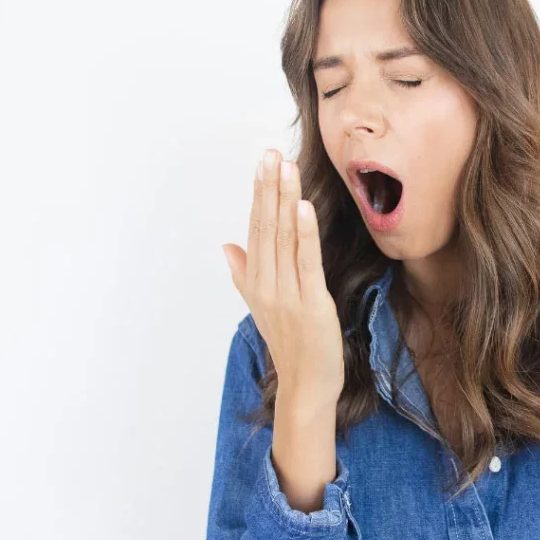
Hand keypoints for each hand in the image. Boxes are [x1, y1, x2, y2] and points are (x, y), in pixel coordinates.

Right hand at [222, 149, 344, 402]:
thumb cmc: (290, 345)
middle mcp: (266, 284)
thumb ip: (244, 274)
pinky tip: (303, 207)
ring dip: (284, 201)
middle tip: (271, 153)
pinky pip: (306, 263)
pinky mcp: (312, 303)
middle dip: (269, 188)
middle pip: (266, 227)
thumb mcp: (262, 307)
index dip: (260, 194)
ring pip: (282, 239)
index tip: (264, 162)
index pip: (256, 228)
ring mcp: (287, 293)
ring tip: (285, 168)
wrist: (306, 386)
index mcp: (255, 281)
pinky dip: (304, 234)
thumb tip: (227, 246)